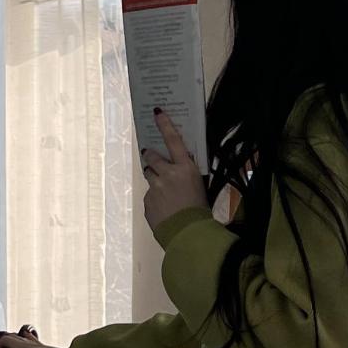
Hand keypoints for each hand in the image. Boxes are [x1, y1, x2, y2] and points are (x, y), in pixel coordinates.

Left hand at [141, 109, 208, 235]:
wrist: (188, 234)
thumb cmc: (201, 210)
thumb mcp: (200, 186)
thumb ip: (188, 174)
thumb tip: (181, 169)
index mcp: (185, 168)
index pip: (173, 140)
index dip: (165, 125)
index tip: (157, 112)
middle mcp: (167, 174)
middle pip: (152, 156)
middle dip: (151, 156)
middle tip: (152, 157)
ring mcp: (154, 188)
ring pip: (149, 175)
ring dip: (154, 178)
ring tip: (165, 190)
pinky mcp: (147, 201)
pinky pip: (149, 195)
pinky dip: (155, 199)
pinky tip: (165, 209)